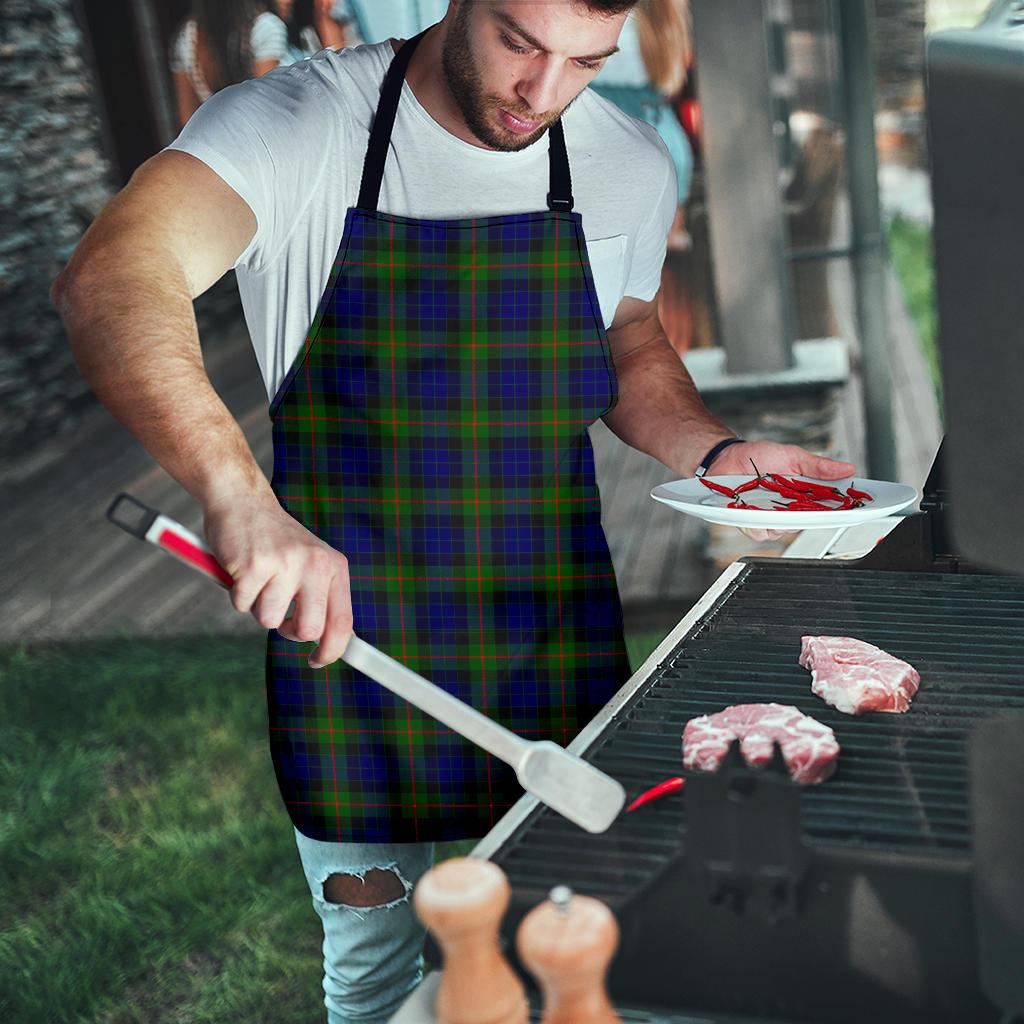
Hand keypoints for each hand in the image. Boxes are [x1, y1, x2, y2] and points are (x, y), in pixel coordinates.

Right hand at [203, 492, 352, 668]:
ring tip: (259, 578)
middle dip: (289, 631)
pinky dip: (237, 594)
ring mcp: (285, 564)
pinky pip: (242, 605)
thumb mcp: (310, 562)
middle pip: (309, 630)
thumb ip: (321, 597)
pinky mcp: (254, 566)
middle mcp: (315, 564)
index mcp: (334, 566)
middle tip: (279, 615)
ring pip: (269, 620)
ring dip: (258, 606)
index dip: (332, 650)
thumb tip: (328, 642)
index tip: (318, 661)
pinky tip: (242, 569)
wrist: (242, 500)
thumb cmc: (275, 540)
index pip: (343, 621)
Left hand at [708, 440, 856, 542]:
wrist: (727, 457)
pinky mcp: (751, 523)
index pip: (829, 508)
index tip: (859, 509)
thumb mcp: (793, 456)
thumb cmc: (759, 457)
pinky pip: (761, 532)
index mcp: (804, 495)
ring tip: (772, 499)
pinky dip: (759, 522)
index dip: (844, 511)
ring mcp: (771, 519)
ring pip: (785, 531)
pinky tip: (754, 508)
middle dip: (812, 515)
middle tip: (807, 502)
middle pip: (809, 523)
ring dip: (781, 517)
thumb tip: (848, 468)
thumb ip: (819, 466)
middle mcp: (790, 510)